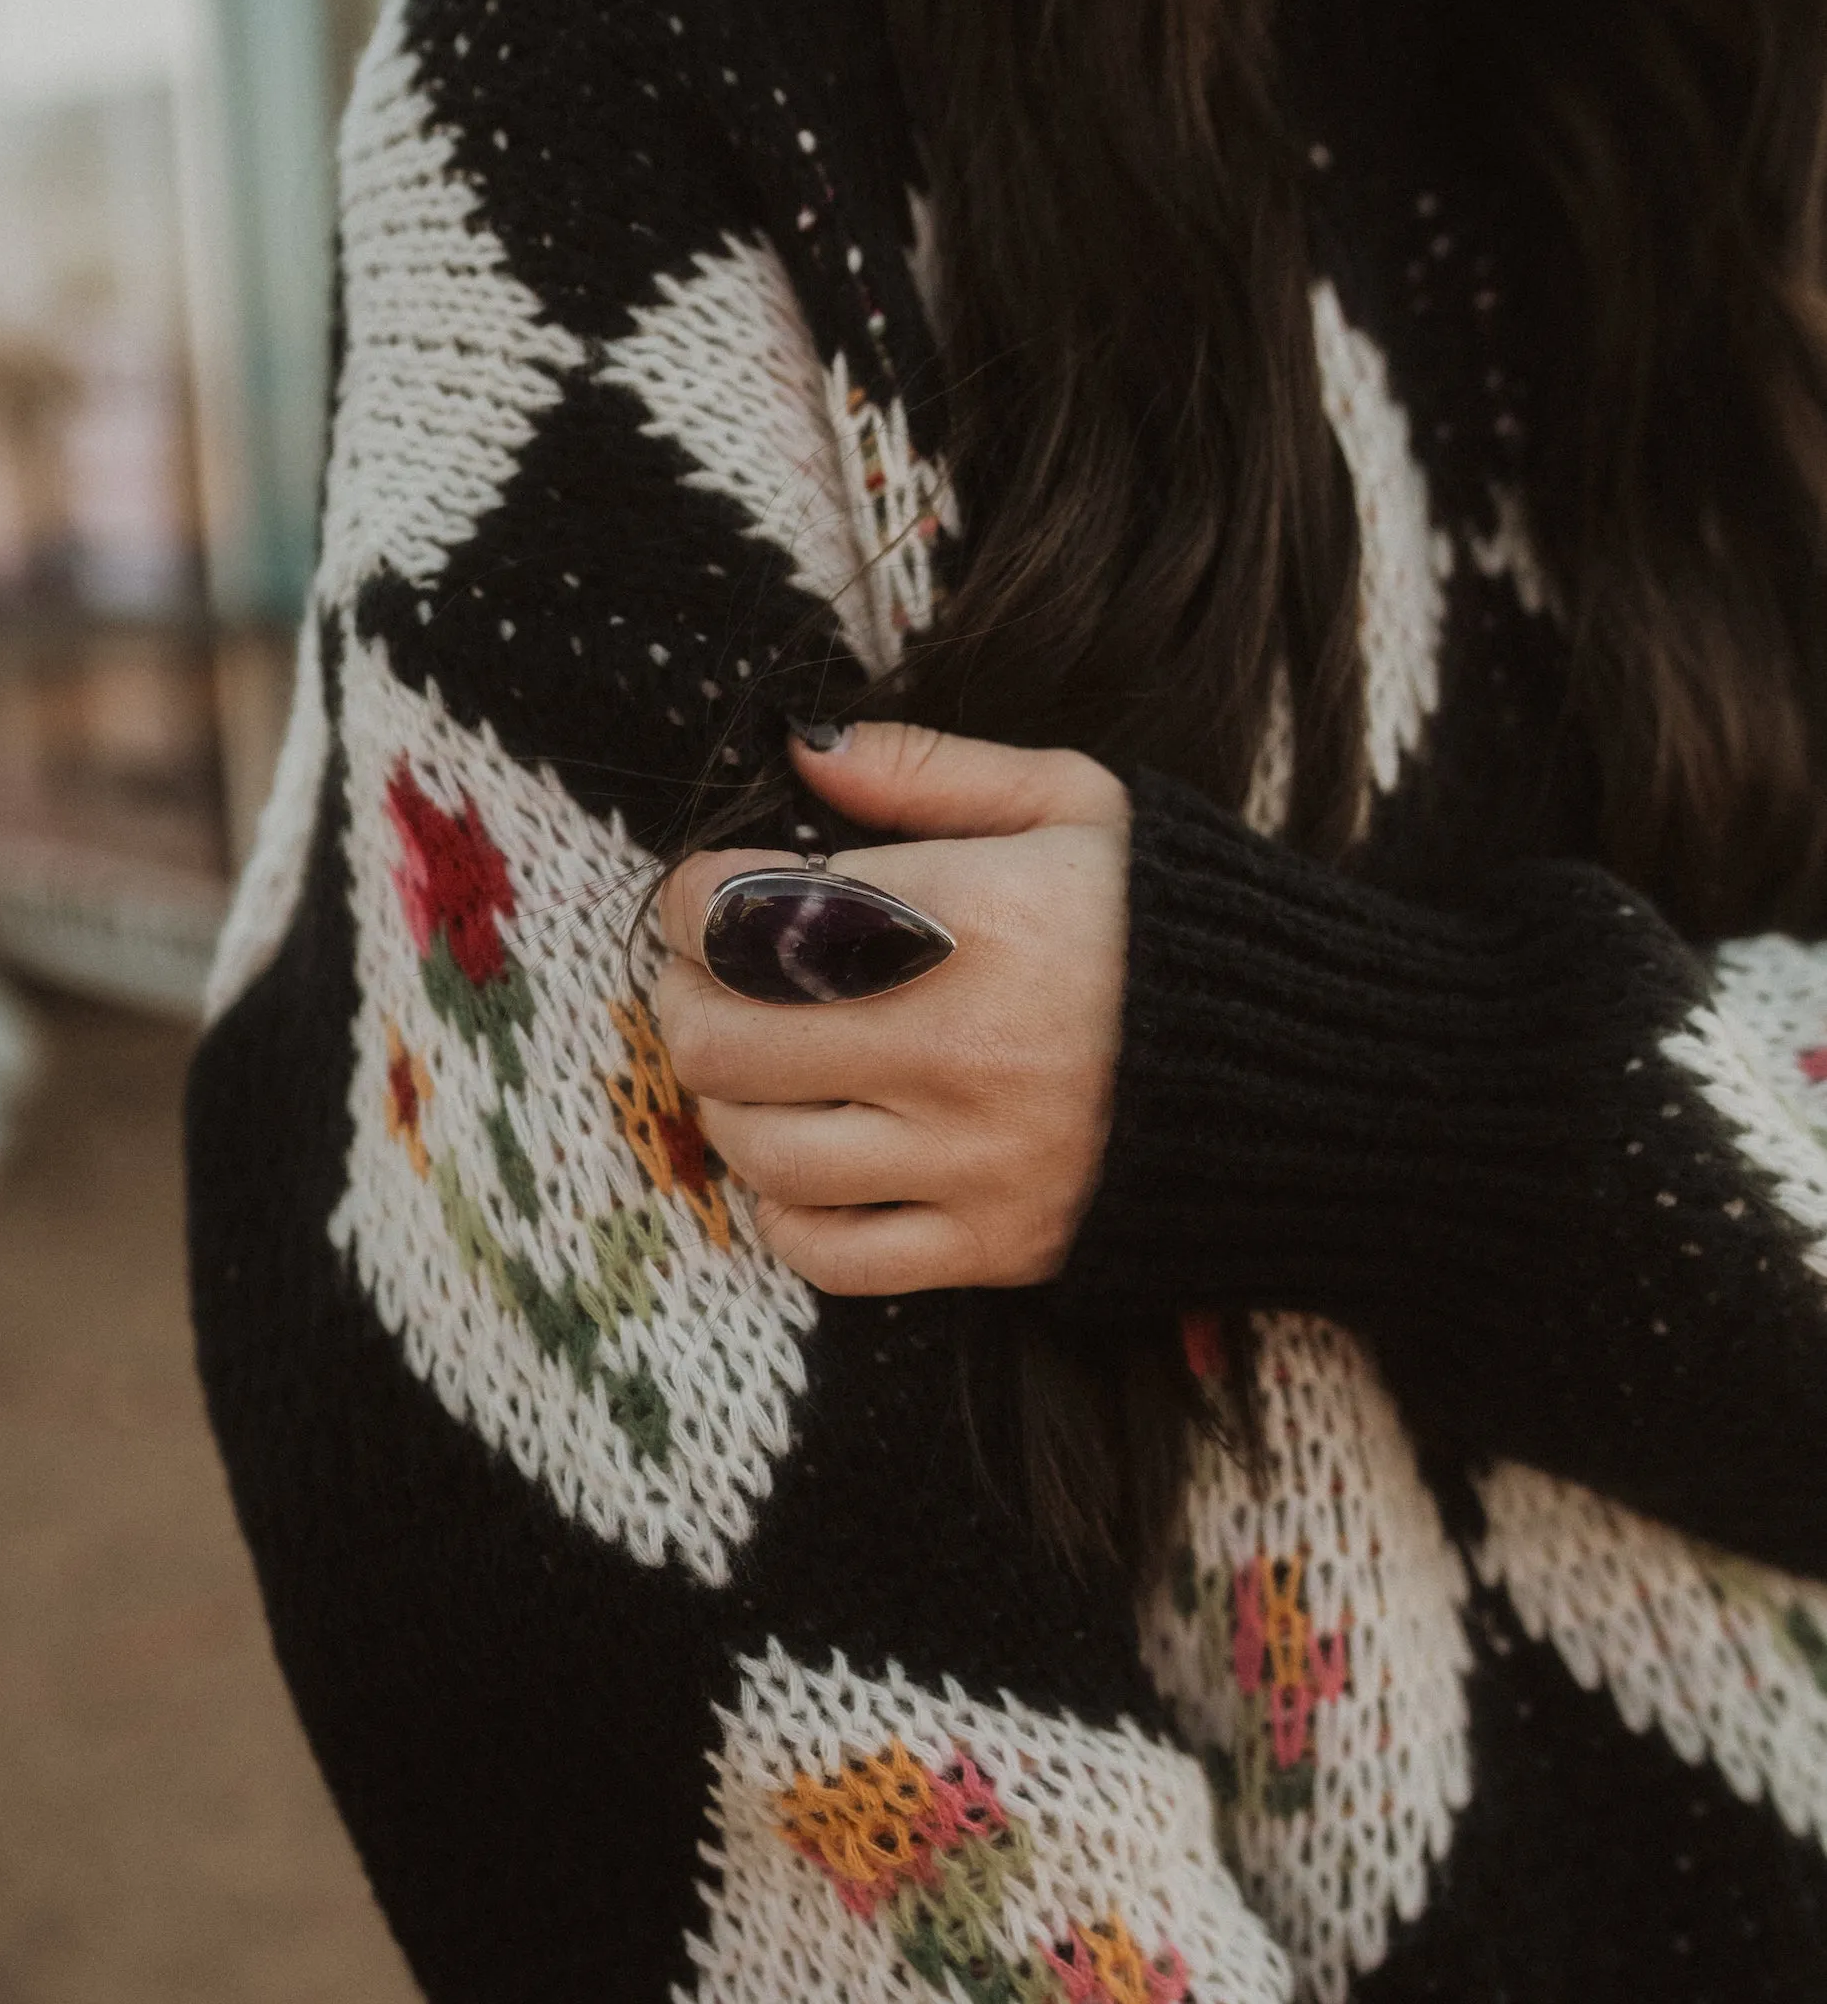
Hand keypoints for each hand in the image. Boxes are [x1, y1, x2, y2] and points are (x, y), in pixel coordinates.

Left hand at [656, 723, 1129, 1294]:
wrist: (1318, 1068)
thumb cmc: (1180, 921)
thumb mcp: (1076, 803)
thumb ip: (928, 771)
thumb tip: (802, 748)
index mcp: (972, 917)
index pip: (743, 916)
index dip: (690, 902)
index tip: (705, 896)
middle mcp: (960, 1047)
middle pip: (723, 1041)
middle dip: (686, 1000)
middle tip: (706, 981)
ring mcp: (974, 1159)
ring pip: (759, 1150)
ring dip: (728, 1104)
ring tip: (759, 1066)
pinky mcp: (995, 1244)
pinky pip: (828, 1255)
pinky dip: (786, 1211)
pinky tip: (808, 1161)